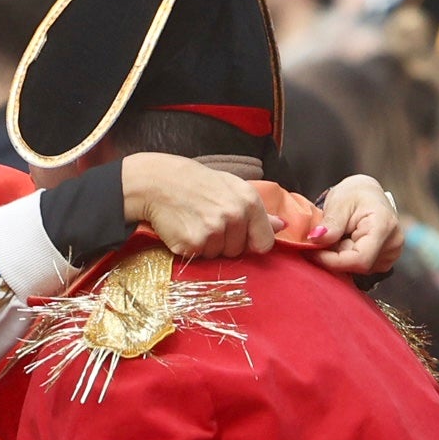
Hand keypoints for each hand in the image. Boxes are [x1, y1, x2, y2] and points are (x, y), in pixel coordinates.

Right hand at [119, 152, 274, 260]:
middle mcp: (234, 217)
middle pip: (238, 251)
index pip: (265, 242)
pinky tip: (183, 229)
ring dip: (206, 246)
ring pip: (217, 256)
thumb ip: (257, 211)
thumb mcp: (231, 187)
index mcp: (248, 202)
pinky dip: (190, 248)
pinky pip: (198, 258)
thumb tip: (282, 225)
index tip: (240, 236)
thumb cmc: (195, 183)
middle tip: (207, 220)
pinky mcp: (193, 244)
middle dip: (225, 242)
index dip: (252, 242)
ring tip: (194, 222)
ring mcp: (213, 232)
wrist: (157, 182)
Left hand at [308, 173, 404, 276]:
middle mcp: (393, 244)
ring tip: (337, 236)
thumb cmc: (355, 193)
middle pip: (357, 265)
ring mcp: (391, 254)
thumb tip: (316, 239)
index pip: (360, 259)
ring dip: (340, 257)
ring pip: (357, 269)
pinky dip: (347, 258)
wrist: (367, 194)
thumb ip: (330, 223)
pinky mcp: (385, 260)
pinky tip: (345, 242)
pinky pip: (360, 267)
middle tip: (321, 240)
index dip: (333, 261)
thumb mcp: (339, 202)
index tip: (312, 252)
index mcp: (384, 227)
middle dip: (334, 257)